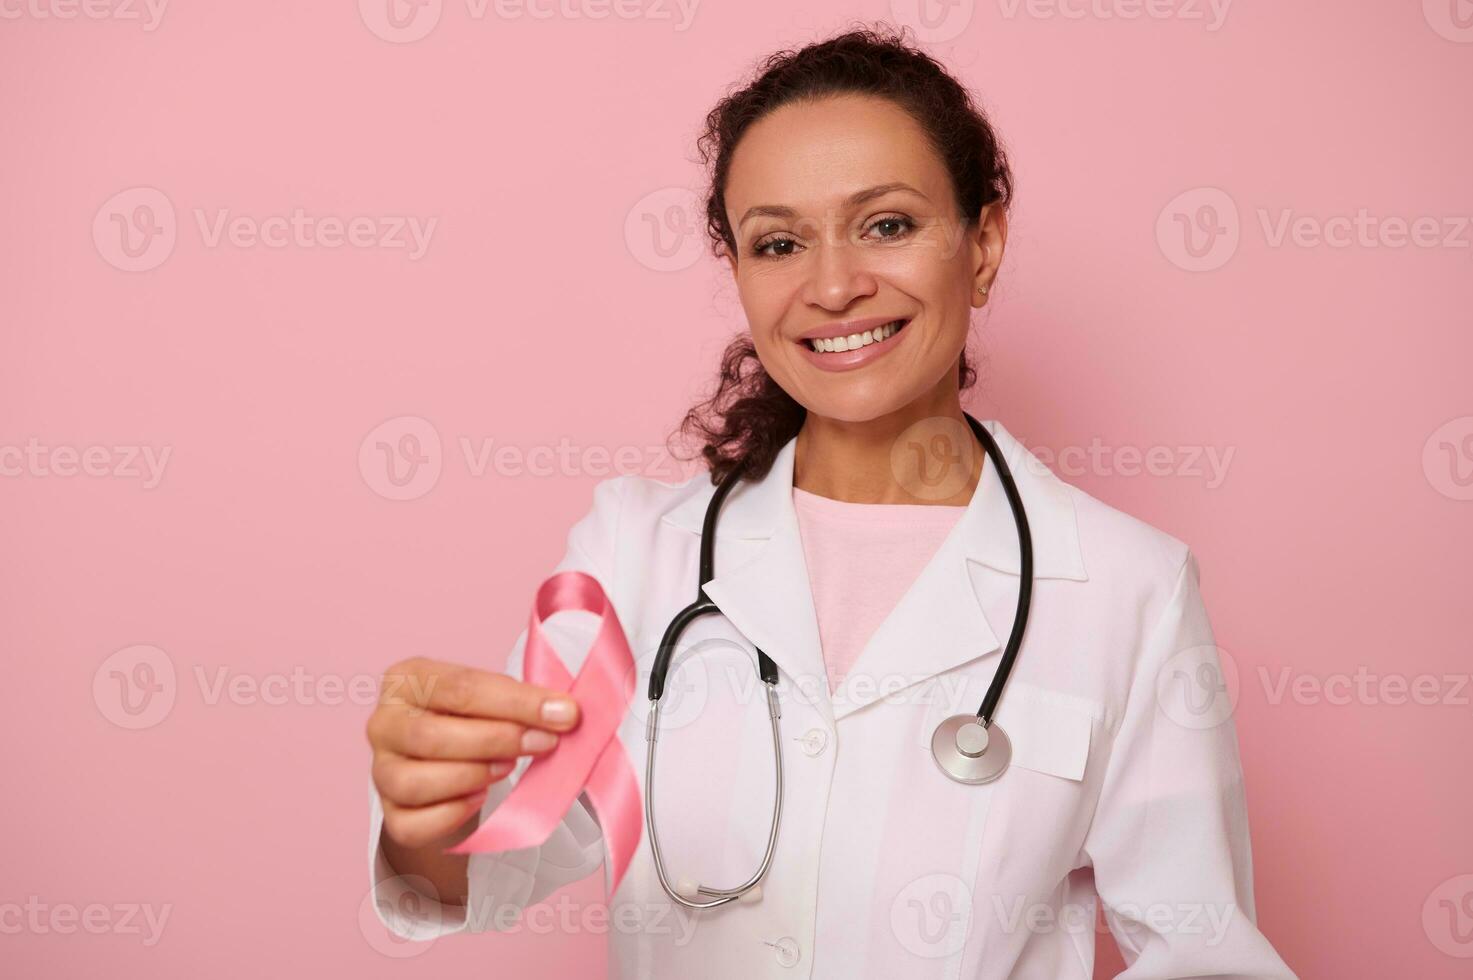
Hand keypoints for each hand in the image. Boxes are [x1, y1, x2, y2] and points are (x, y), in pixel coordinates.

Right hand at [366, 657, 580, 849]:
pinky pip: (411, 824)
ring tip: (507, 768)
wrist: (451, 759)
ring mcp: (380, 770)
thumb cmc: (474, 718)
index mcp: (407, 679)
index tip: (565, 714)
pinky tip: (478, 798)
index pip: (461, 688)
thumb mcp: (492, 696)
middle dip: (496, 740)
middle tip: (543, 743)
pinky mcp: (390, 814)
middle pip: (429, 735)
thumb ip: (522, 700)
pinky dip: (449, 815)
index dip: (516, 702)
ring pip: (414, 782)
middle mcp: (384, 723)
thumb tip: (566, 713)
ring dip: (471, 776)